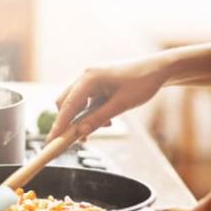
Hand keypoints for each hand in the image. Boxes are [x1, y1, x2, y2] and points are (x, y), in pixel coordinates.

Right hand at [46, 56, 169, 140]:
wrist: (158, 69)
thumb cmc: (142, 82)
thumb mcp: (121, 105)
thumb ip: (98, 119)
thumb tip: (80, 133)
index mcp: (89, 78)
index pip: (68, 106)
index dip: (59, 126)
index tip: (51, 141)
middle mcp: (85, 76)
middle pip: (66, 103)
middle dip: (70, 123)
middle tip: (79, 140)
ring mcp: (90, 79)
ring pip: (75, 104)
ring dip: (83, 119)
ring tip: (105, 126)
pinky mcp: (96, 83)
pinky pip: (86, 101)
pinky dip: (91, 113)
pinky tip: (107, 119)